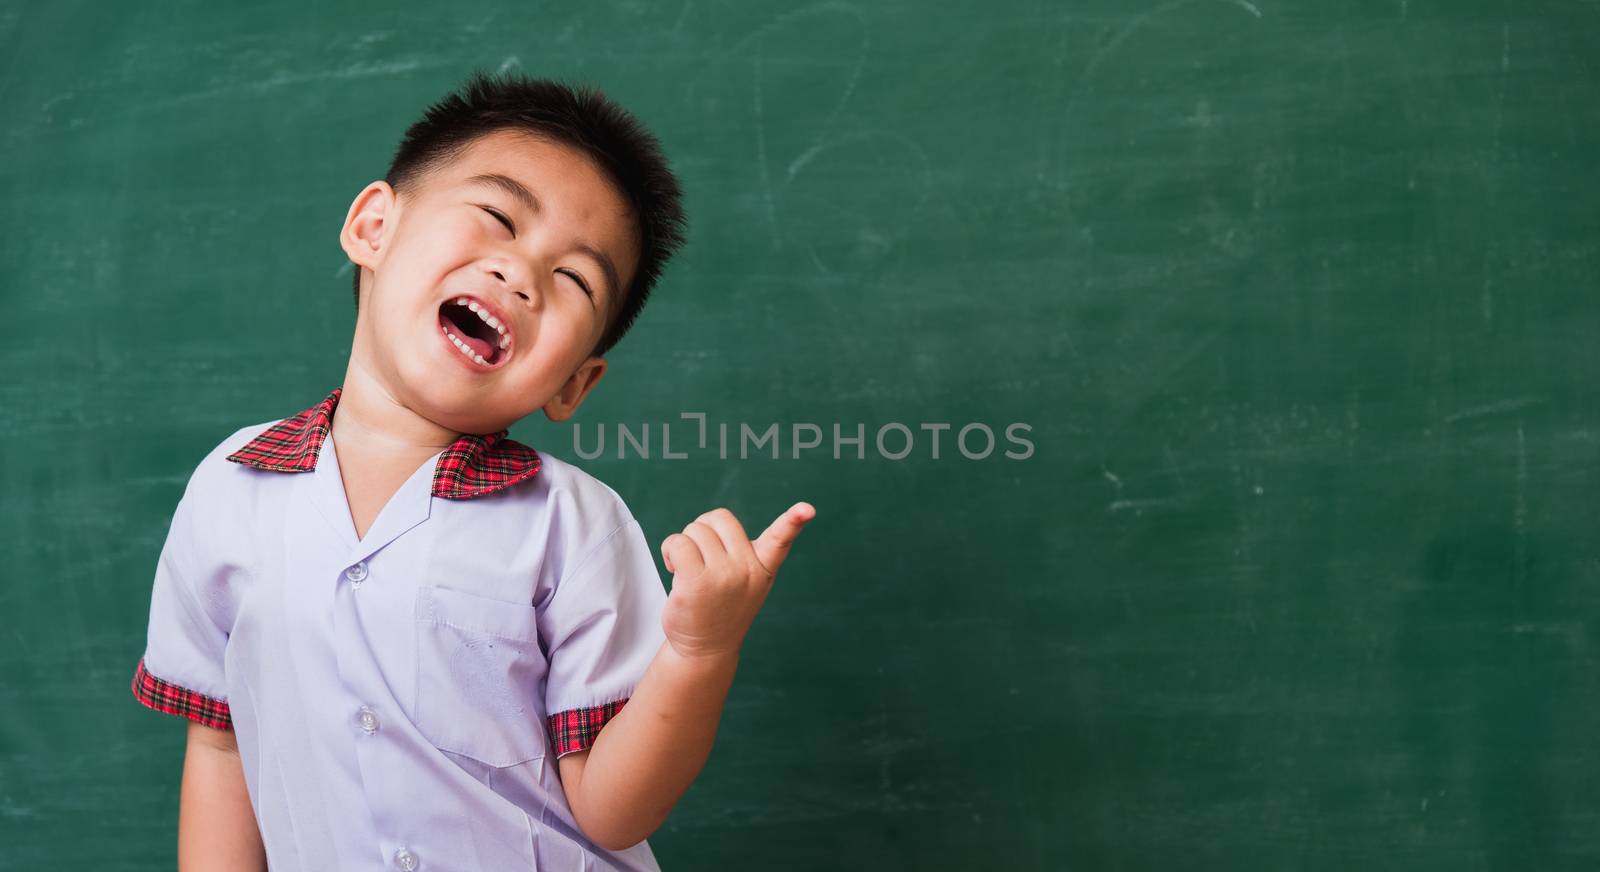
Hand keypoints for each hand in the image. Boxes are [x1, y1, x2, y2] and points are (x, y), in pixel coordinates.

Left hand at [659, 502, 814, 659]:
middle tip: (702, 556)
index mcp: (763, 566)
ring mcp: (723, 576)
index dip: (793, 520)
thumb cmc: (722, 605)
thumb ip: (740, 552)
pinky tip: (674, 568)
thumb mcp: (745, 581)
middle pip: (719, 518)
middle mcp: (747, 569)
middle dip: (703, 530)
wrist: (706, 648)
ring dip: (684, 543)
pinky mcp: (696, 582)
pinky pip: (678, 543)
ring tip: (689, 568)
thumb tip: (713, 523)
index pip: (781, 538)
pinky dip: (670, 550)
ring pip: (695, 529)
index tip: (808, 509)